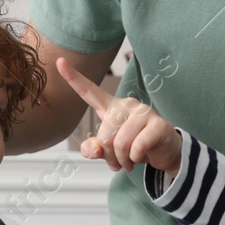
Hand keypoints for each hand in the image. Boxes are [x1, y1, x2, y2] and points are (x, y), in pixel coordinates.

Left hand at [55, 57, 181, 174]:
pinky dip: (136, 158)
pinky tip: (142, 158)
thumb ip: (95, 149)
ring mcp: (143, 113)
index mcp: (111, 107)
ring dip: (123, 160)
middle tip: (118, 163)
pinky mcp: (158, 124)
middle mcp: (127, 105)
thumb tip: (93, 149)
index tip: (59, 62)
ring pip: (120, 142)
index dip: (73, 78)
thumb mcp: (110, 151)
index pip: (89, 91)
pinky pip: (137, 146)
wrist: (165, 152)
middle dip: (109, 155)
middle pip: (105, 133)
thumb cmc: (136, 147)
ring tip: (129, 162)